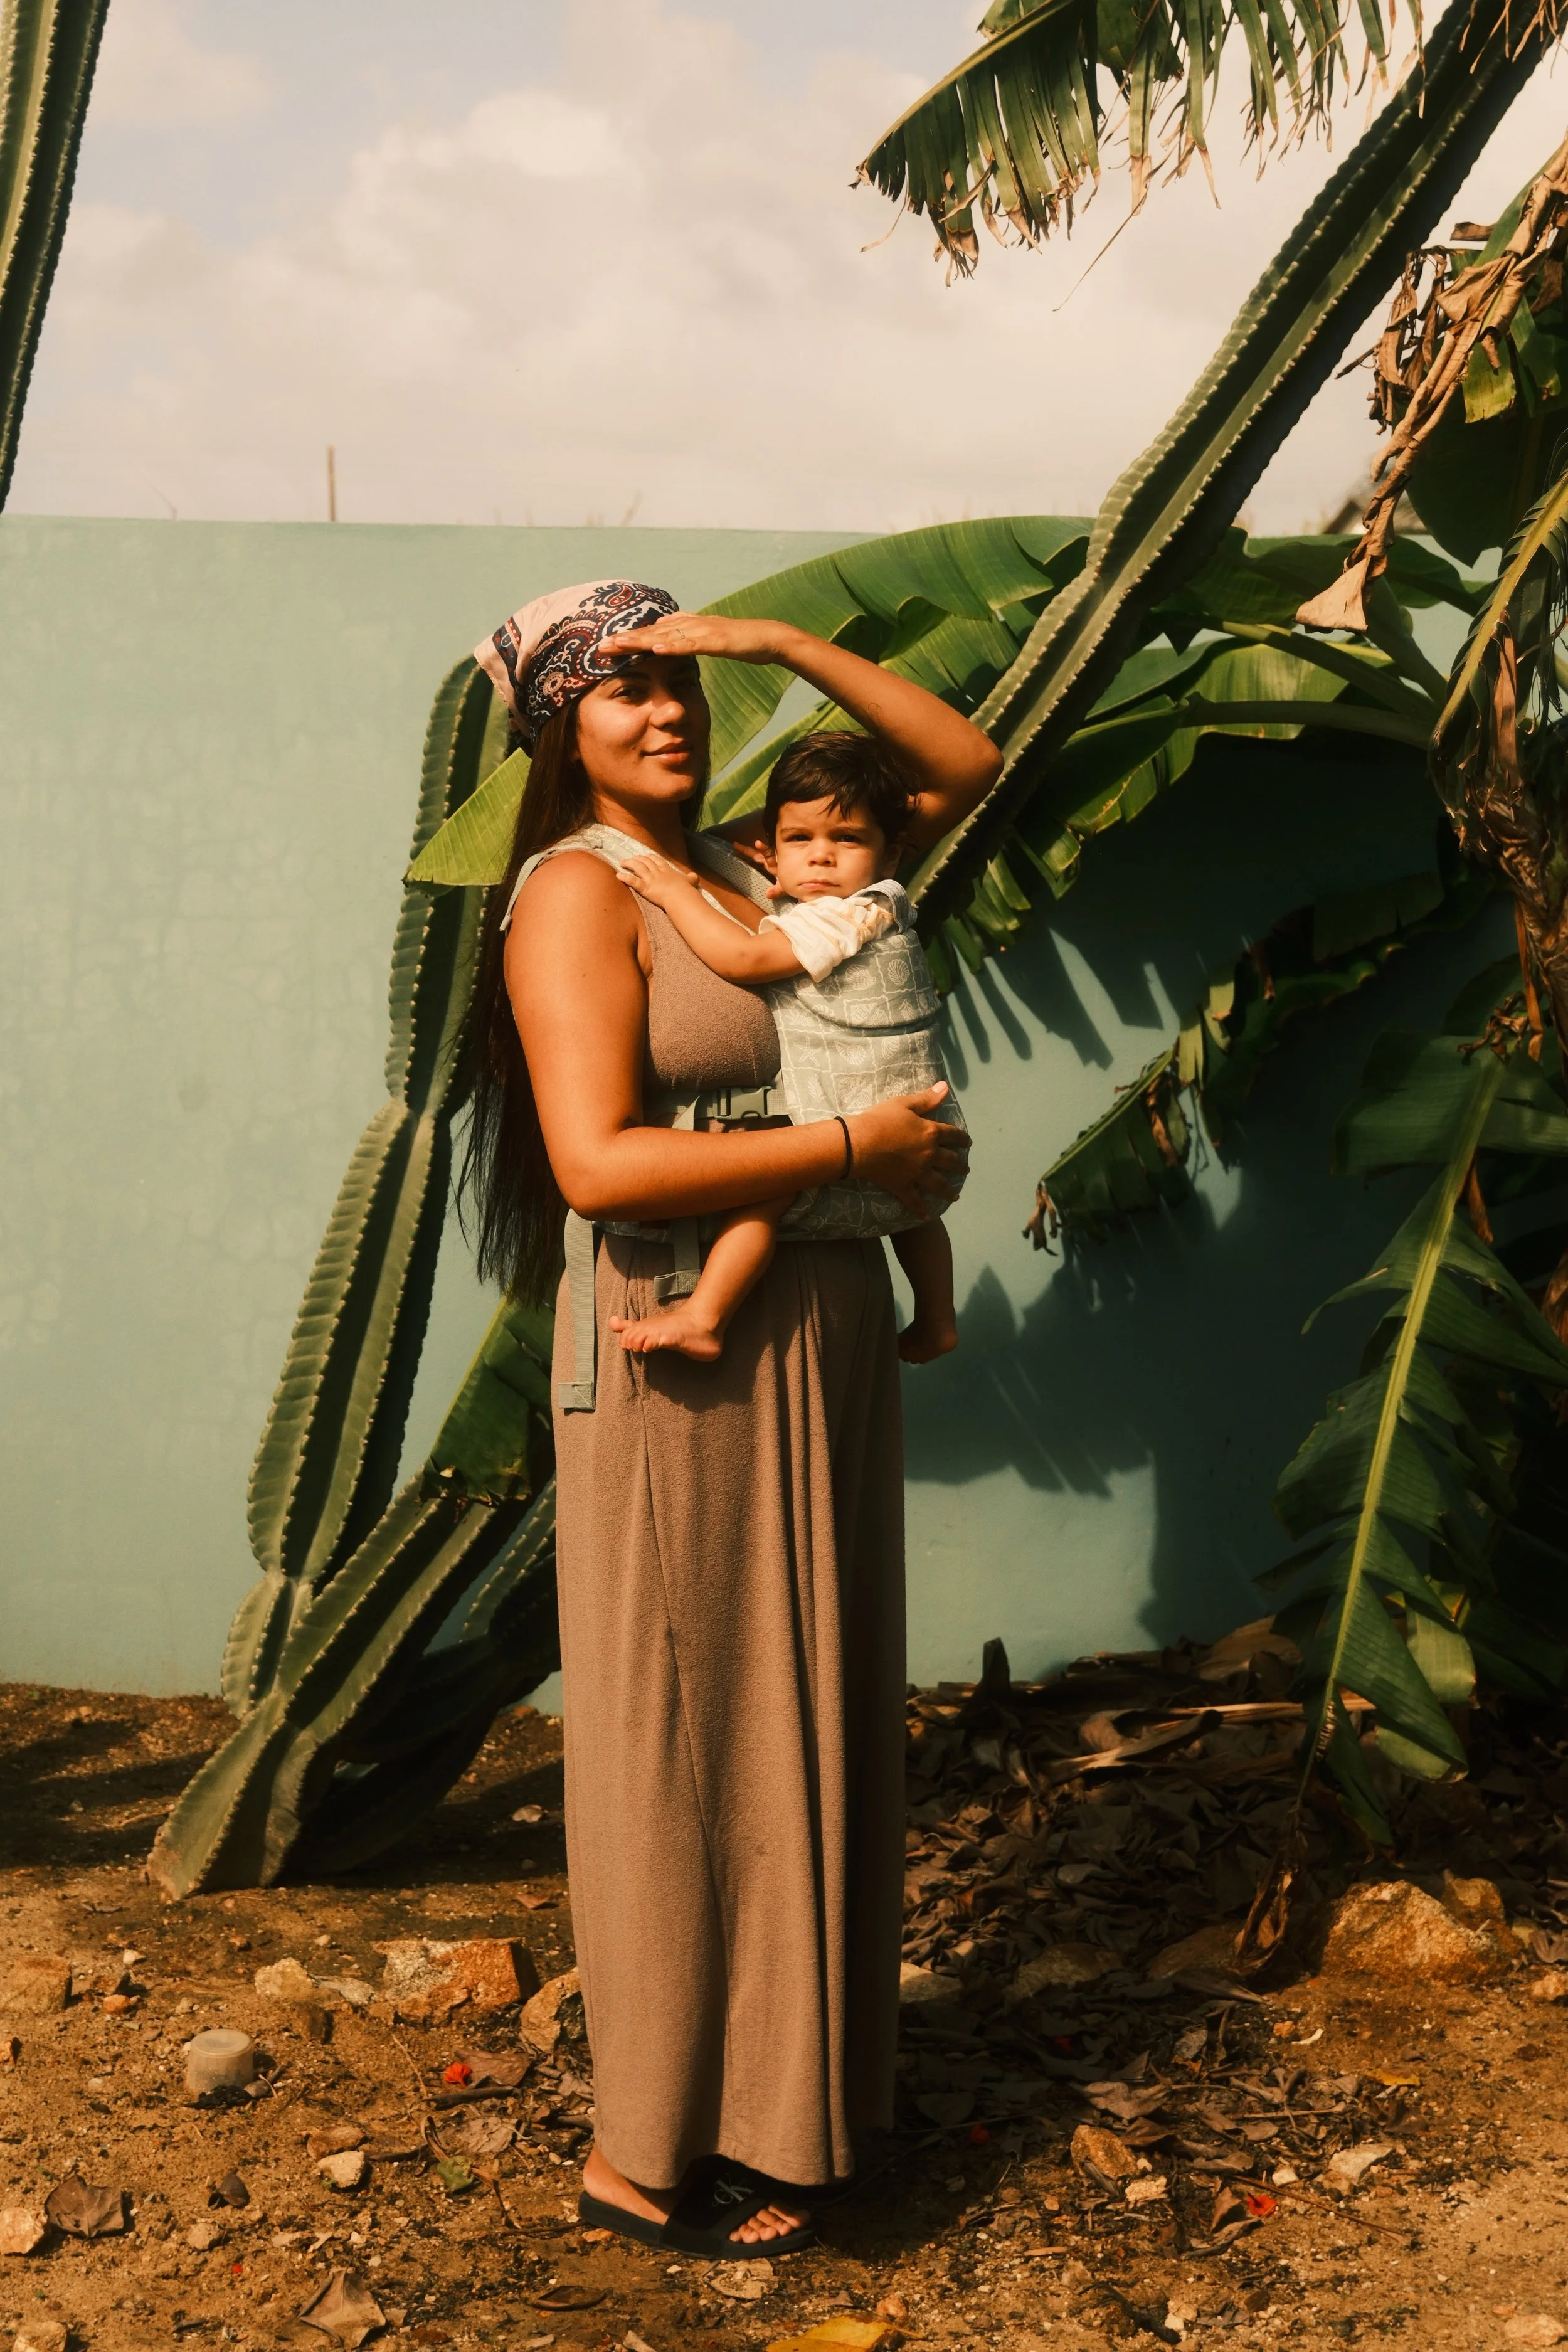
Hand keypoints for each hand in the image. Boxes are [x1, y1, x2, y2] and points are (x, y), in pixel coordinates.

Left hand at [610, 612, 798, 666]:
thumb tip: (667, 640)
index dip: (629, 640)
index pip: (652, 633)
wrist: (768, 638)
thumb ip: (688, 639)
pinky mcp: (715, 639)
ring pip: (665, 635)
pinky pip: (690, 644)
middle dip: (626, 639)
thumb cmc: (740, 642)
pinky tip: (655, 649)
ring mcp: (702, 630)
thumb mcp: (708, 641)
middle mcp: (690, 624)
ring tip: (618, 645)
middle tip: (600, 646)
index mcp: (687, 626)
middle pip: (652, 632)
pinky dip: (672, 646)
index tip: (606, 647)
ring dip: (641, 641)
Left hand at [614, 852, 699, 908]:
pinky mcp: (644, 887)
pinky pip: (632, 881)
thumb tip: (694, 876)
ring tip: (622, 862)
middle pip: (644, 860)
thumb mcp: (690, 881)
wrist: (680, 896)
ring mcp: (650, 878)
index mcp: (666, 869)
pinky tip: (618, 875)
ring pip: (637, 867)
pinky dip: (624, 877)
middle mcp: (657, 871)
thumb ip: (691, 878)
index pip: (656, 859)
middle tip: (631, 858)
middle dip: (636, 858)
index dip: (649, 857)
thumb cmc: (685, 890)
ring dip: (628, 863)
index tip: (645, 856)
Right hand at [845, 1084, 969, 1221]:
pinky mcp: (904, 1186)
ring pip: (939, 1184)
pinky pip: (915, 1201)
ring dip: (949, 1191)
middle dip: (960, 1165)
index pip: (953, 1135)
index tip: (968, 1142)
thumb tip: (946, 1086)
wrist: (859, 1144)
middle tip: (966, 1169)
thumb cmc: (880, 1120)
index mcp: (930, 1133)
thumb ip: (927, 1099)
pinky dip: (921, 1210)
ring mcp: (918, 1173)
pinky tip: (927, 1217)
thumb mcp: (904, 1104)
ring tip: (956, 1195)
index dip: (962, 1138)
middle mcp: (929, 1155)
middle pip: (951, 1161)